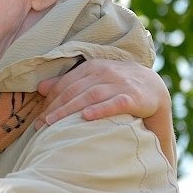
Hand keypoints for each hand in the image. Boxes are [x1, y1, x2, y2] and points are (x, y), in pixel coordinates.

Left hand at [37, 59, 175, 164]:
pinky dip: (101, 109)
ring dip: (70, 109)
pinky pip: (115, 103)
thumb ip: (69, 82)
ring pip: (90, 95)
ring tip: (54, 123)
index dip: (50, 100)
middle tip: (41, 125)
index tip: (38, 118)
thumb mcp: (93, 80)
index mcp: (92, 66)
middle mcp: (105, 72)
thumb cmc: (117, 86)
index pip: (66, 83)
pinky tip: (87, 117)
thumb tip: (40, 88)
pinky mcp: (134, 97)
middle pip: (74, 90)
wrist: (155, 88)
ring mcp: (120, 84)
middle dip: (55, 108)